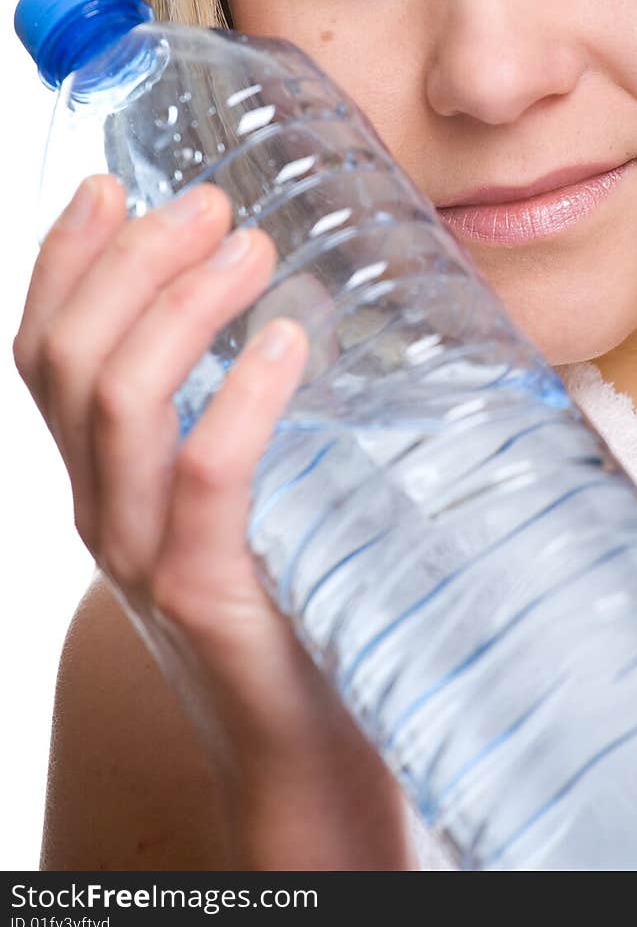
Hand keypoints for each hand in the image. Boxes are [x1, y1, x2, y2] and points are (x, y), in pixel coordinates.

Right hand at [13, 173, 413, 866]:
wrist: (302, 741)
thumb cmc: (286, 595)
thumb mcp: (240, 491)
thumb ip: (233, 414)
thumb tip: (287, 300)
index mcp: (99, 476)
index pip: (44, 352)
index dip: (62, 261)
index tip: (111, 185)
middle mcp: (98, 509)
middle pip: (69, 359)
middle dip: (130, 261)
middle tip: (208, 202)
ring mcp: (140, 554)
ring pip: (119, 402)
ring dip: (180, 306)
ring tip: (251, 247)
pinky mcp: (202, 592)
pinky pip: (202, 476)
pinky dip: (240, 396)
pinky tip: (285, 342)